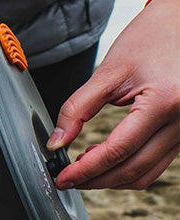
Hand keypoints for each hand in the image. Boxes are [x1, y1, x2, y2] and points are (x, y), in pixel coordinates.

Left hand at [47, 0, 179, 189]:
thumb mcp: (107, 72)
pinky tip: (105, 159)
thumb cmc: (149, 39)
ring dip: (110, 179)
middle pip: (131, 170)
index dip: (85, 170)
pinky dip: (127, 170)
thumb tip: (55, 143)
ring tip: (83, 168)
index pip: (117, 151)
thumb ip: (76, 109)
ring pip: (144, 175)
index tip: (63, 177)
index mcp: (164, 101)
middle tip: (67, 178)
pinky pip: (153, 165)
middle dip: (94, 180)